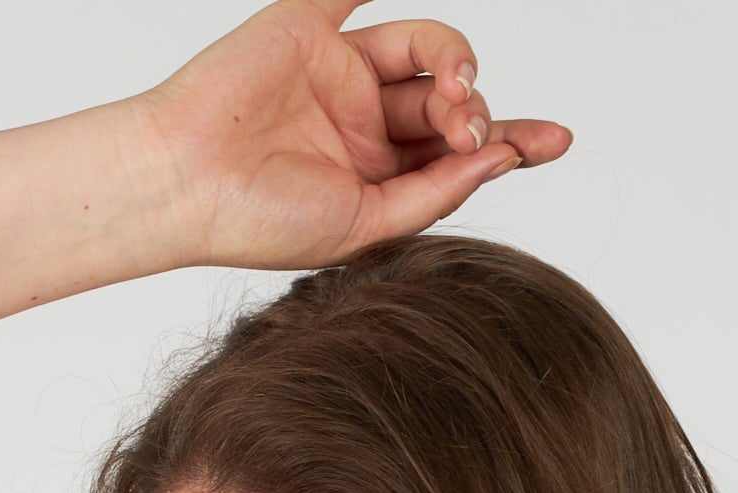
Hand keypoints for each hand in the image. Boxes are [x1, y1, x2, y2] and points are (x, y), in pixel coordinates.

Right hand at [135, 5, 569, 272]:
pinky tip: (422, 9)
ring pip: (424, 49)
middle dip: (476, 113)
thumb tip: (500, 156)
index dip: (510, 143)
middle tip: (473, 129)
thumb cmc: (260, 223)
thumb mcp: (363, 226)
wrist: (185, 187)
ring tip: (457, 95)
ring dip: (457, 65)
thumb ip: (432, 192)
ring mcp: (337, 71)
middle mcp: (362, 122)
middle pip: (448, 102)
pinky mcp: (308, 24)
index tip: (553, 142)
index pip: (456, 153)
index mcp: (374, 177)